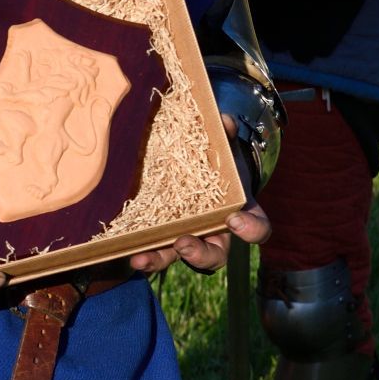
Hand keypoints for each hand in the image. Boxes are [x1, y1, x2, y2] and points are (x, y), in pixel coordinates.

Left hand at [130, 121, 270, 274]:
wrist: (201, 170)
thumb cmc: (219, 162)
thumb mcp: (225, 148)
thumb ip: (226, 135)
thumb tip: (223, 120)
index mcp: (240, 213)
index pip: (256, 229)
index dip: (249, 229)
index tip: (235, 219)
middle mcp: (215, 233)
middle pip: (213, 255)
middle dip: (199, 253)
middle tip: (184, 244)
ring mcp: (188, 236)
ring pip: (176, 257)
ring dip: (158, 259)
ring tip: (140, 258)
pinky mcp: (162, 234)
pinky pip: (152, 247)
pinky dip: (139, 249)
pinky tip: (122, 249)